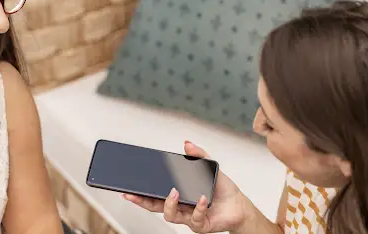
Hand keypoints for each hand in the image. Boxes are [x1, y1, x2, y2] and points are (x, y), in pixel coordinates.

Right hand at [123, 141, 246, 232]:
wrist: (239, 206)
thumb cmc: (222, 189)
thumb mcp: (209, 167)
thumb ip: (198, 155)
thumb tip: (187, 143)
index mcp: (178, 194)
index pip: (154, 195)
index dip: (140, 193)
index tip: (128, 189)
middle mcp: (180, 207)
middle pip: (154, 207)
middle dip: (141, 201)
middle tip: (133, 195)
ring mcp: (188, 217)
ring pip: (170, 216)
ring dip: (170, 204)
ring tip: (174, 192)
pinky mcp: (200, 225)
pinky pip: (195, 218)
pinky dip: (198, 207)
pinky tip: (202, 198)